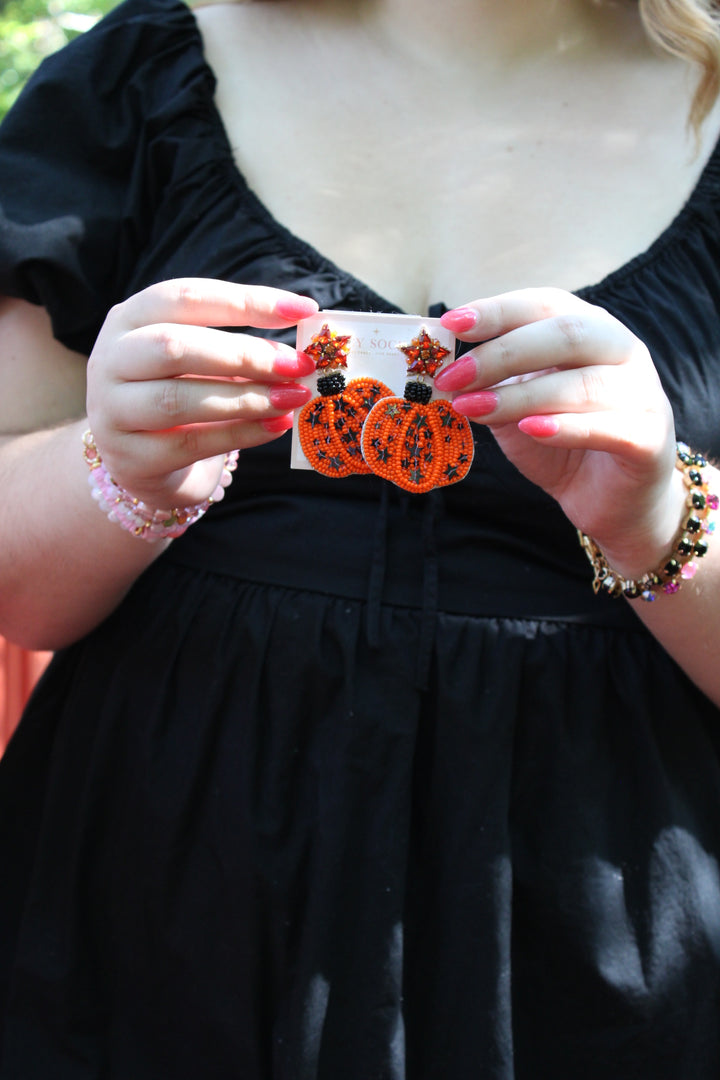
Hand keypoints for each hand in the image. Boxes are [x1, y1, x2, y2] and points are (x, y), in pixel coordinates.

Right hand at [86, 278, 317, 508]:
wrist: (142, 462)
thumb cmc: (180, 395)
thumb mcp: (200, 361)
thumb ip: (237, 348)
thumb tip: (299, 350)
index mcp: (129, 318)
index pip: (187, 297)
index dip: (247, 301)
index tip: (303, 309)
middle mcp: (110, 359)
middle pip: (174, 346)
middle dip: (246, 354)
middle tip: (298, 365)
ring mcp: (112, 411)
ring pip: (178, 398)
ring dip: (246, 397)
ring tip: (293, 397)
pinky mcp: (131, 459)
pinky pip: (191, 443)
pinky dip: (241, 434)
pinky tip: (277, 426)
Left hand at [437, 288, 682, 574]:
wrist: (611, 501)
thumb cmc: (563, 443)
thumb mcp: (518, 409)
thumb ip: (492, 386)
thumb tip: (442, 370)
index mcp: (590, 329)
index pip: (543, 305)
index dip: (497, 311)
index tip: (450, 324)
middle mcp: (622, 351)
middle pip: (565, 335)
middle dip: (501, 354)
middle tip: (452, 378)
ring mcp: (641, 393)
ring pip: (581, 383)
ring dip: (519, 396)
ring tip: (472, 409)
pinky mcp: (648, 439)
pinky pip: (607, 426)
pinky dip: (565, 426)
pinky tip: (530, 429)